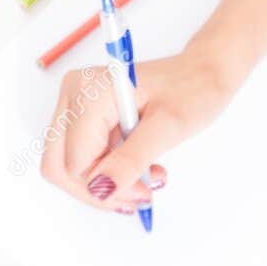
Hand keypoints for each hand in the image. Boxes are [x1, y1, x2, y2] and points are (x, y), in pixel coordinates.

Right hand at [38, 44, 237, 215]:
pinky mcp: (85, 116)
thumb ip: (132, 158)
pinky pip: (82, 157)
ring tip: (146, 181)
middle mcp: (74, 95)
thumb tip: (101, 188)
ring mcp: (76, 105)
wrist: (204, 71)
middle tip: (142, 194)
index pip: (75, 162)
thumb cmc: (193, 88)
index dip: (107, 186)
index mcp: (90, 92)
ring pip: (69, 166)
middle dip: (100, 190)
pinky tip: (137, 172)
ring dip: (106, 184)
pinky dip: (108, 172)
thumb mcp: (168, 127)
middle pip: (62, 166)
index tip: (144, 190)